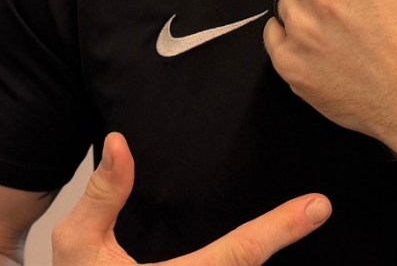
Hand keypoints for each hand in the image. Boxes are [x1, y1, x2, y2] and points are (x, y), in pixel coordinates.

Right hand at [52, 132, 330, 264]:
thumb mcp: (77, 245)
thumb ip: (102, 195)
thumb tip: (120, 142)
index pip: (239, 255)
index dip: (281, 229)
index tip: (318, 207)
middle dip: (279, 240)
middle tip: (314, 210)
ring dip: (260, 253)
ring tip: (296, 222)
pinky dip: (243, 261)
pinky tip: (261, 241)